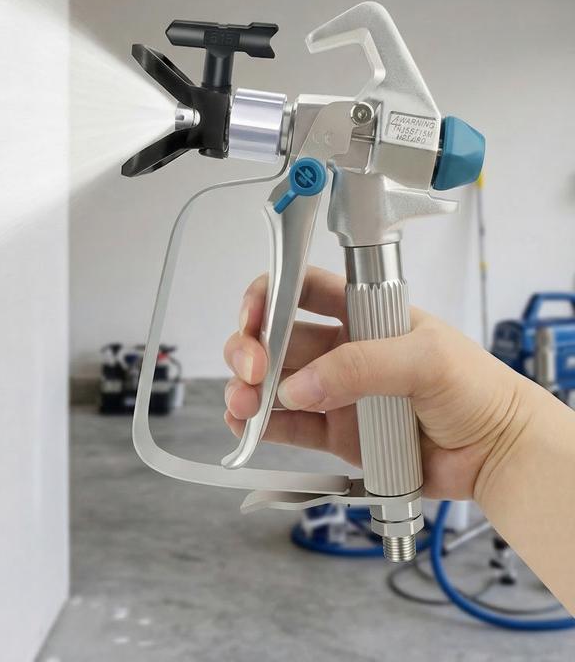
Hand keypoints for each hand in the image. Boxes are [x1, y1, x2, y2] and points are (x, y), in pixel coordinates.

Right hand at [223, 267, 532, 500]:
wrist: (498, 452)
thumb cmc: (478, 389)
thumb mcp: (426, 358)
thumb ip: (362, 366)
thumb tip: (301, 386)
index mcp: (361, 315)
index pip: (302, 290)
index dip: (270, 294)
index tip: (253, 314)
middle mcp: (341, 350)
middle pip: (277, 338)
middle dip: (251, 348)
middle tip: (252, 369)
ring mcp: (334, 393)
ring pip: (274, 383)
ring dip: (248, 390)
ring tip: (243, 405)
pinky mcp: (335, 435)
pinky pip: (289, 427)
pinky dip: (262, 427)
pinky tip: (248, 427)